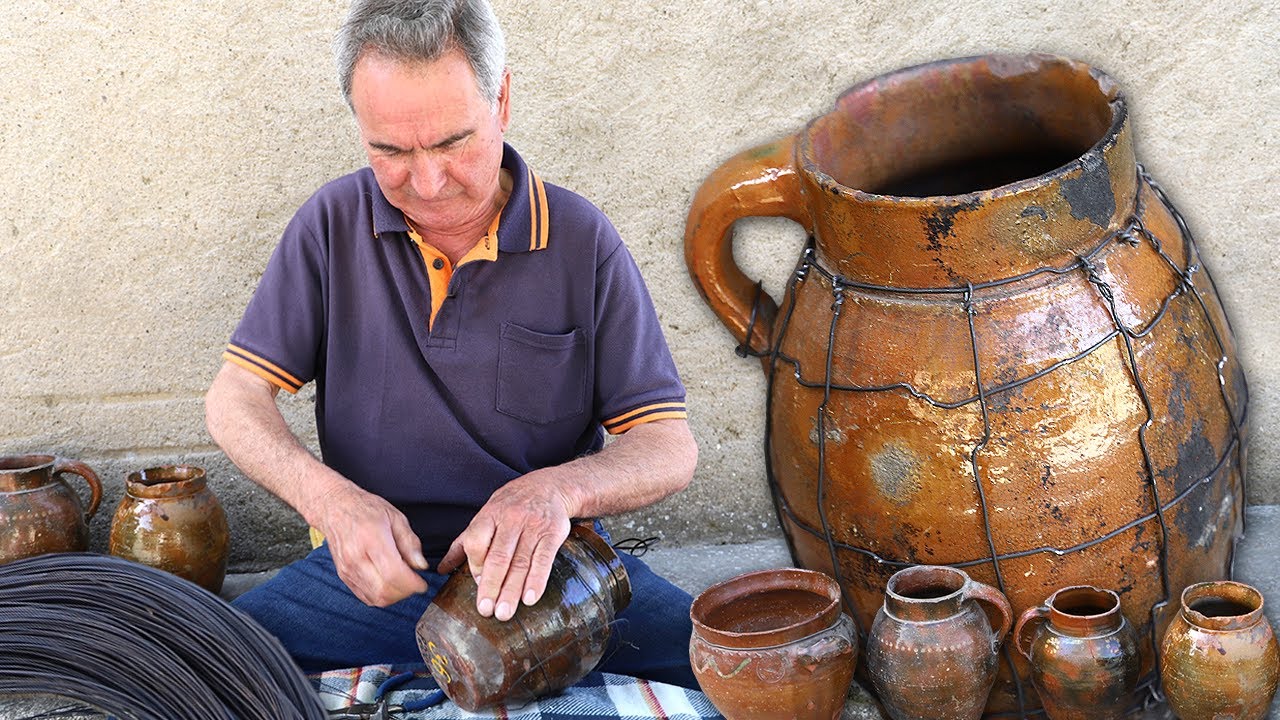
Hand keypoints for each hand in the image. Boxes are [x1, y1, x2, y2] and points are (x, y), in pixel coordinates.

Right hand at [308, 481, 429, 606]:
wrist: (335, 508)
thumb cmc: (366, 509)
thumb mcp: (395, 517)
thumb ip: (410, 542)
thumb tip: (420, 566)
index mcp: (372, 540)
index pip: (393, 574)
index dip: (412, 584)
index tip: (422, 584)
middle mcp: (356, 558)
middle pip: (384, 591)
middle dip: (405, 592)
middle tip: (414, 582)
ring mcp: (348, 570)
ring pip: (375, 598)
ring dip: (394, 597)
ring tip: (402, 582)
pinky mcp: (344, 576)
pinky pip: (366, 597)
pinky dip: (381, 596)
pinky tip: (389, 583)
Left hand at [437, 470, 574, 621]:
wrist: (549, 487)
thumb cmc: (511, 506)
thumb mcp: (486, 517)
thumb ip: (465, 543)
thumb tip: (441, 569)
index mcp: (490, 515)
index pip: (477, 541)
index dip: (475, 565)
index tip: (477, 584)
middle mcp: (511, 519)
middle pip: (498, 557)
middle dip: (491, 586)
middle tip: (486, 611)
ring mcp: (533, 526)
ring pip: (520, 562)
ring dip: (512, 590)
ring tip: (504, 612)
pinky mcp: (553, 533)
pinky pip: (544, 560)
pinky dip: (537, 580)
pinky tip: (530, 598)